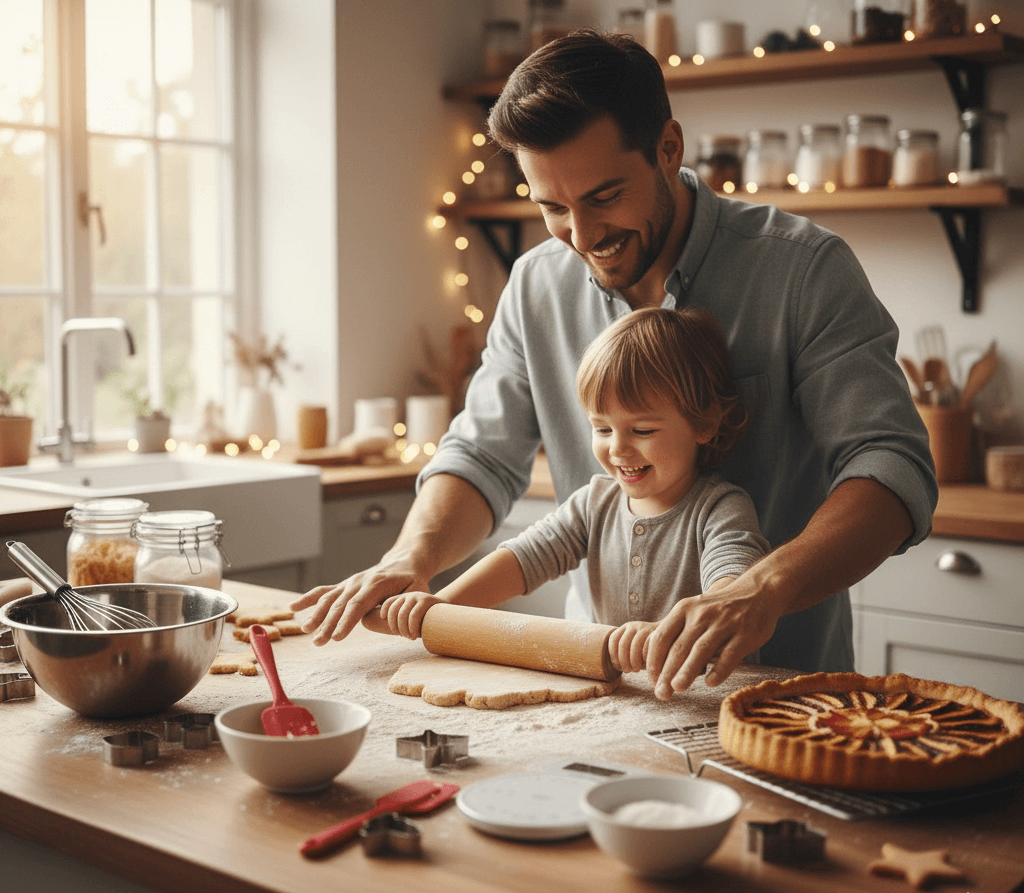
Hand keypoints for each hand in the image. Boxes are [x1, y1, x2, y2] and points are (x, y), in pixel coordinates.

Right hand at [289, 561, 431, 645]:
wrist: (404, 562)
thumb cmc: (413, 581)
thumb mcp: (418, 591)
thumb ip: (407, 607)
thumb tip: (393, 623)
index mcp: (376, 584)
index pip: (358, 605)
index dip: (347, 622)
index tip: (337, 637)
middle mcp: (359, 582)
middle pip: (340, 605)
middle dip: (328, 624)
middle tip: (319, 642)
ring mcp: (349, 583)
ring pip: (329, 599)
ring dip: (316, 615)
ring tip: (305, 631)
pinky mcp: (344, 586)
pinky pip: (324, 592)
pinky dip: (308, 598)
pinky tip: (293, 608)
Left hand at [608, 621, 656, 672]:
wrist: (668, 638)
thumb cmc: (645, 650)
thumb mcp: (632, 648)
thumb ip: (624, 653)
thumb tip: (615, 666)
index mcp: (625, 628)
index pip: (614, 639)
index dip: (613, 654)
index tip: (617, 666)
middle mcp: (634, 626)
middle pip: (623, 644)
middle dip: (623, 660)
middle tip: (627, 670)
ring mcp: (645, 628)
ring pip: (635, 645)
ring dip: (634, 661)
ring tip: (636, 669)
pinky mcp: (657, 633)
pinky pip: (648, 646)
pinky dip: (645, 658)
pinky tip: (645, 665)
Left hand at [644, 581, 778, 700]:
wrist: (756, 592)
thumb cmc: (718, 610)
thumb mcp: (694, 612)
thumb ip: (678, 634)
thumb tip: (659, 668)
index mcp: (684, 609)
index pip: (661, 637)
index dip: (654, 661)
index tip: (652, 680)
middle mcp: (701, 615)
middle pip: (678, 647)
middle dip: (667, 673)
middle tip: (661, 694)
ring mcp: (724, 623)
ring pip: (701, 650)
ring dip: (687, 671)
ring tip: (677, 688)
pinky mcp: (745, 633)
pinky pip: (729, 654)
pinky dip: (719, 670)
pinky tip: (710, 683)